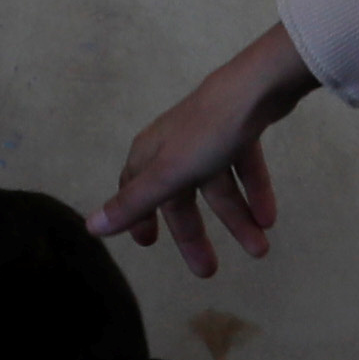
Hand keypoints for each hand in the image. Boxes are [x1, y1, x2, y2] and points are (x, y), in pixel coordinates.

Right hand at [87, 24, 319, 277]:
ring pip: (218, 186)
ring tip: (260, 249)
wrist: (257, 87)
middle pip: (180, 196)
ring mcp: (208, 135)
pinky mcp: (239, 128)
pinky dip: (254, 192)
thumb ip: (133, 205)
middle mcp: (175, 144)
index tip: (148, 243)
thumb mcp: (168, 175)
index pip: (135, 189)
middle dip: (194, 234)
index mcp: (151, 154)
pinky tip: (269, 218)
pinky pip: (242, 167)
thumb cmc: (207, 133)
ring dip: (237, 220)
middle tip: (208, 271)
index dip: (138, 216)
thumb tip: (89, 227)